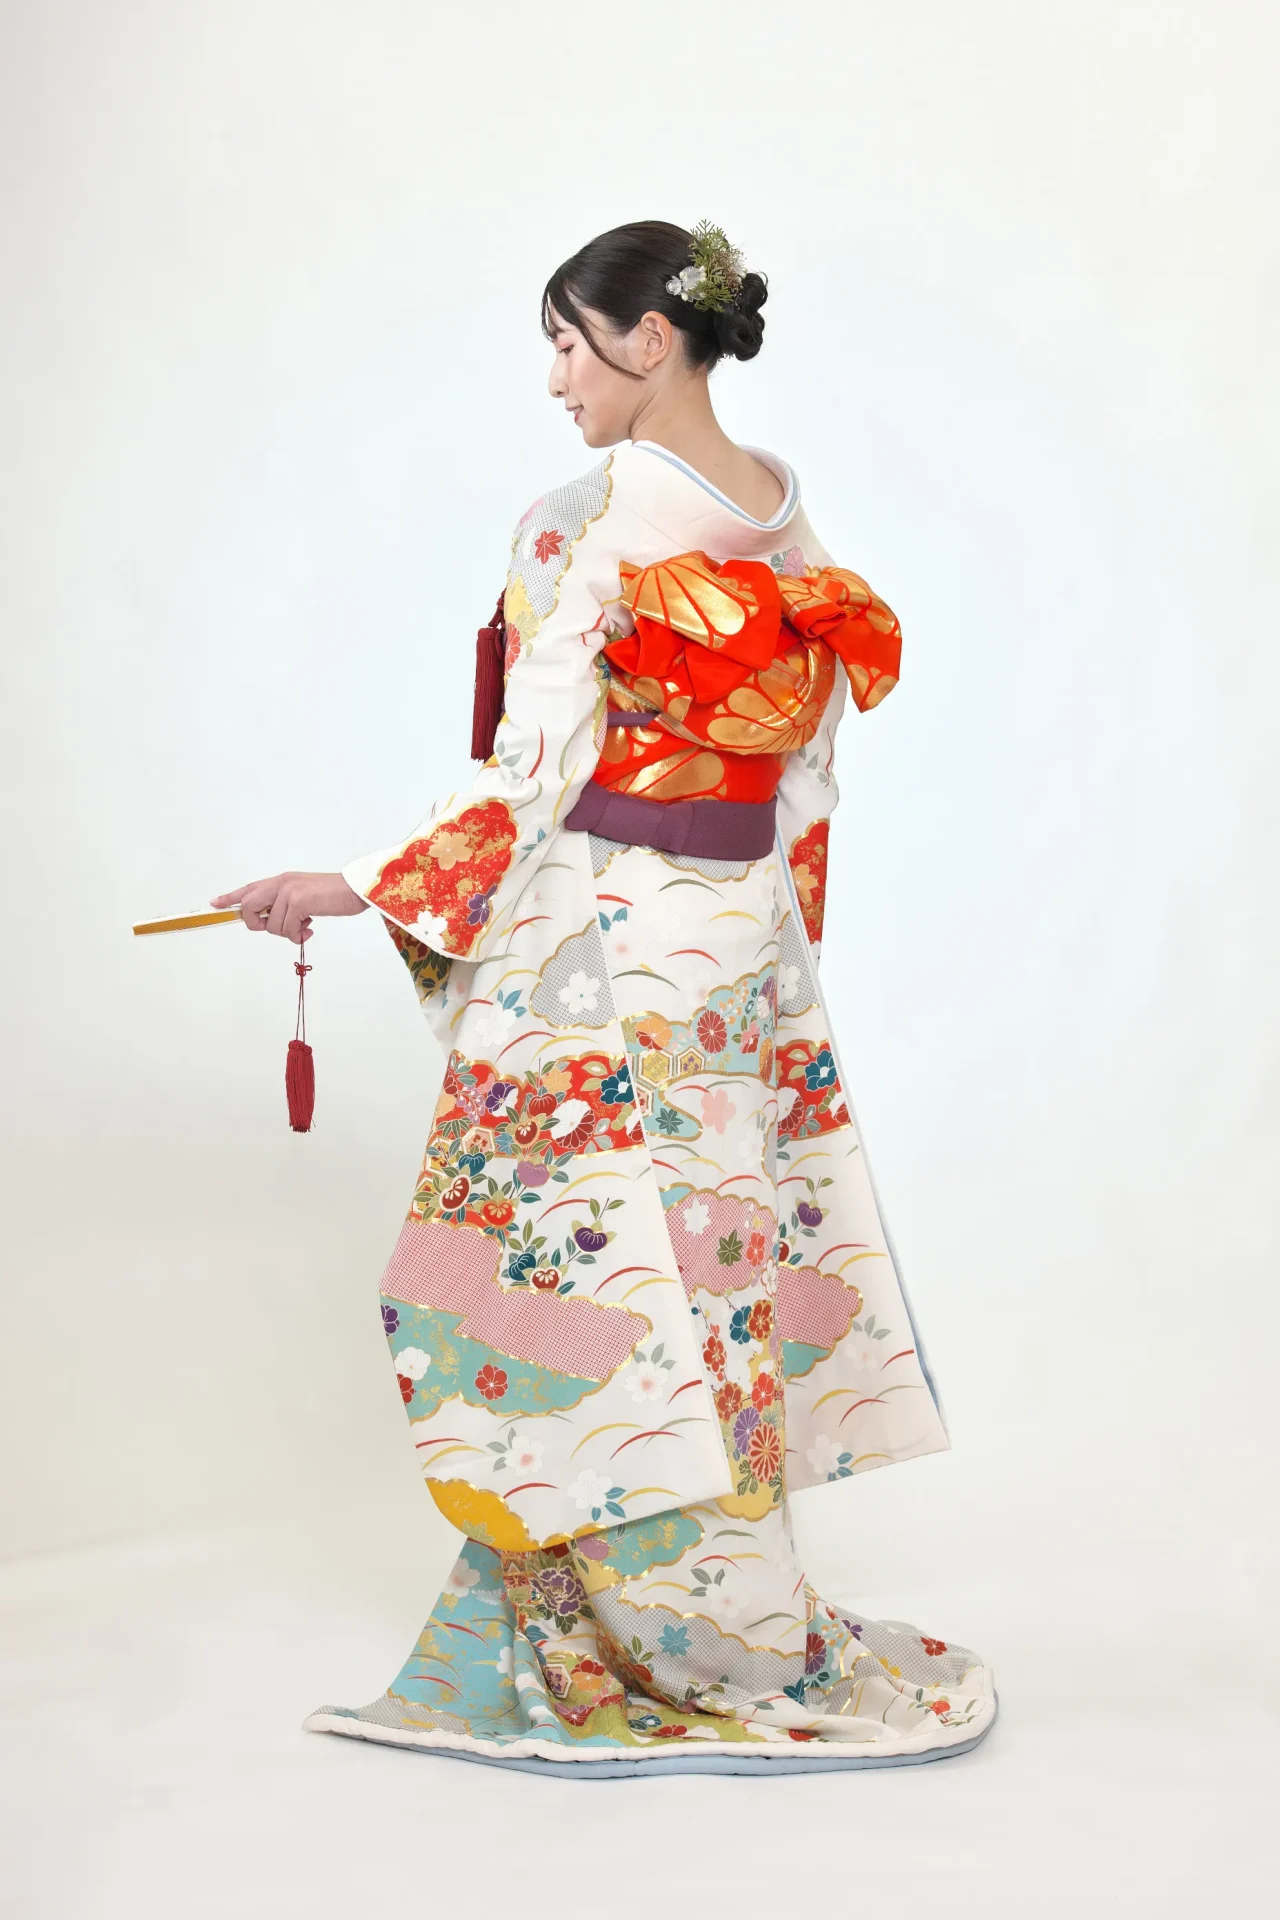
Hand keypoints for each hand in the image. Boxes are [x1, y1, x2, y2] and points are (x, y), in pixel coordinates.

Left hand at [210, 871, 369, 944]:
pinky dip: (297, 935)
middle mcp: (281, 883)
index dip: (230, 898)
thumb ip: (286, 904)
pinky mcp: (299, 901)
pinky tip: (310, 929)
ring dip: (288, 933)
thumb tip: (272, 922)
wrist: (355, 889)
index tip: (215, 904)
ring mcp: (288, 891)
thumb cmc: (333, 895)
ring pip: (271, 925)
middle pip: (250, 907)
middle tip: (281, 928)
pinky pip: (287, 928)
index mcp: (281, 880)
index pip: (249, 888)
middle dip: (259, 924)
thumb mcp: (305, 896)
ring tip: (305, 926)